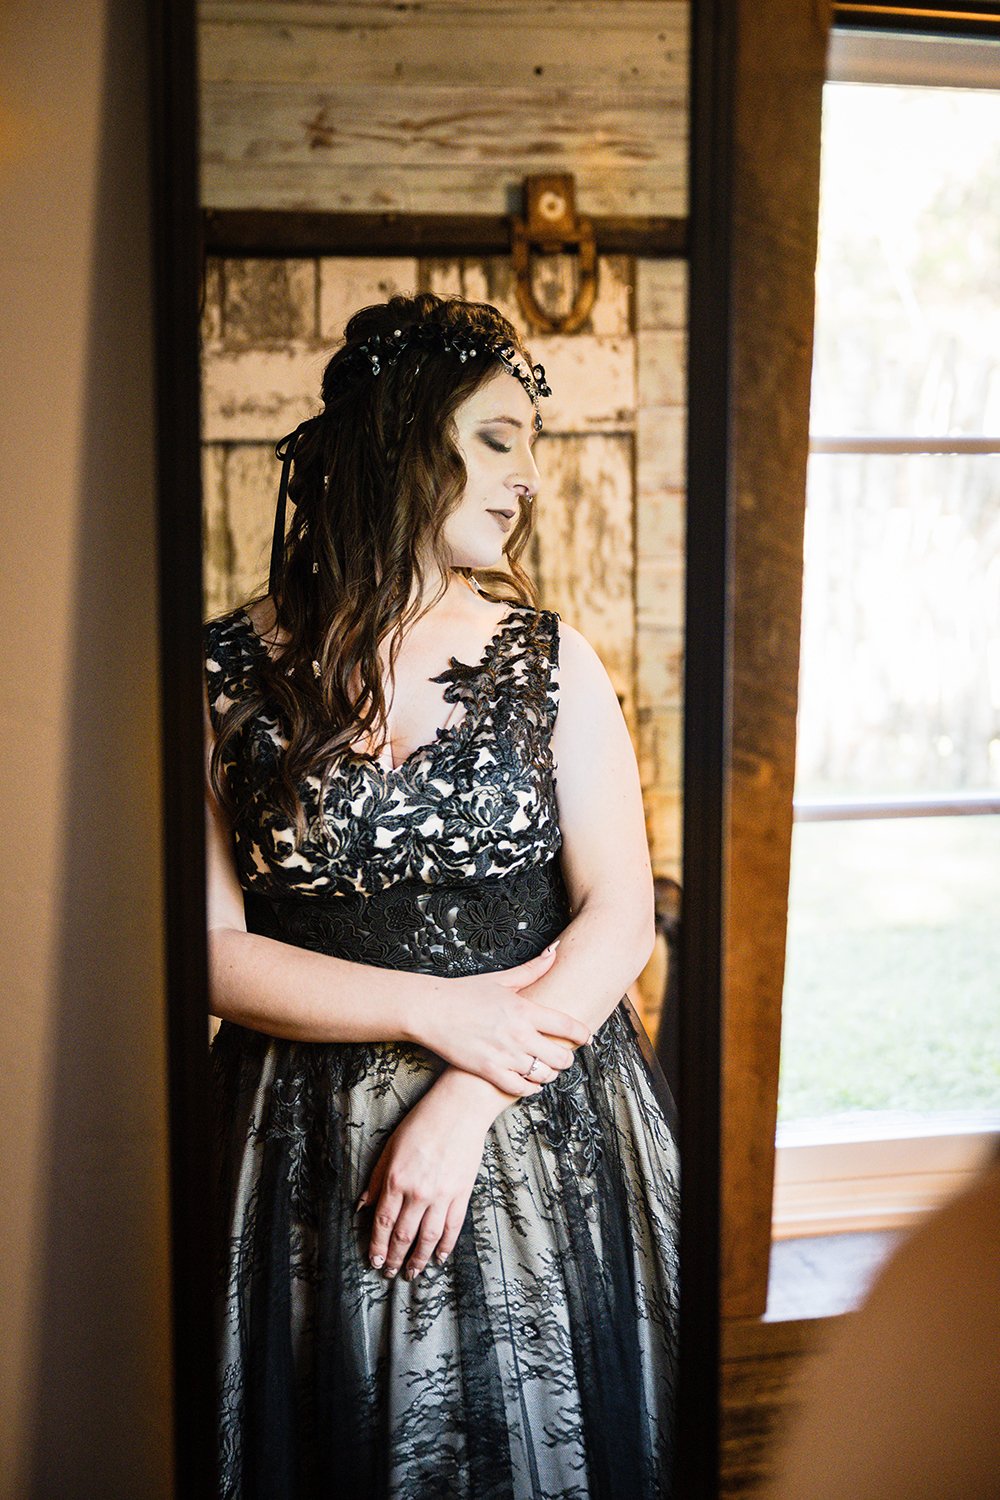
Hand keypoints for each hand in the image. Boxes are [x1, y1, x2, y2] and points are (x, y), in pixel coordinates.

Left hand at [358, 1080, 488, 1279]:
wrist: (459, 1110)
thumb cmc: (421, 1124)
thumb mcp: (390, 1148)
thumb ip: (377, 1181)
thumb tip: (363, 1207)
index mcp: (396, 1180)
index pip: (383, 1223)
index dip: (377, 1246)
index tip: (374, 1261)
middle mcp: (418, 1192)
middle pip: (404, 1236)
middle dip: (395, 1258)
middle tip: (389, 1273)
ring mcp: (442, 1195)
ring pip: (428, 1238)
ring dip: (418, 1260)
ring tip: (412, 1273)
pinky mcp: (461, 1194)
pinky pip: (453, 1228)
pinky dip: (445, 1246)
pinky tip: (438, 1258)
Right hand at [418, 943, 590, 1095]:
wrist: (431, 1011)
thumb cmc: (464, 993)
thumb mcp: (501, 979)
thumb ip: (532, 969)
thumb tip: (555, 951)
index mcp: (524, 1010)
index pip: (567, 1026)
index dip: (582, 1034)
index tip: (587, 1038)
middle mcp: (518, 1035)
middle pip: (561, 1056)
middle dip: (566, 1058)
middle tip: (563, 1056)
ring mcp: (504, 1055)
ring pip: (544, 1075)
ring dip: (549, 1074)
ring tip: (545, 1068)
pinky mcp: (489, 1071)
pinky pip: (521, 1089)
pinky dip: (530, 1088)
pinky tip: (529, 1081)